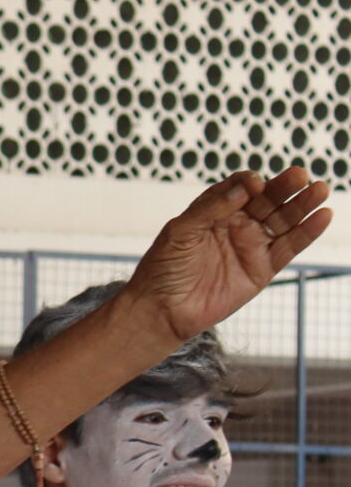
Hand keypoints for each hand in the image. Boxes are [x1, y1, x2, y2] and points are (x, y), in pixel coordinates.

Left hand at [121, 166, 330, 346]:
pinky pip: (289, 246)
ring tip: (319, 190)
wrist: (162, 310)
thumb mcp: (180, 232)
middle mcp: (237, 224)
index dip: (249, 183)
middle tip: (300, 176)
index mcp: (214, 210)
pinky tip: (322, 216)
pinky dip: (307, 232)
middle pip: (268, 199)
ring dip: (302, 205)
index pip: (241, 187)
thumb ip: (210, 208)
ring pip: (283, 220)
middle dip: (284, 187)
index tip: (254, 185)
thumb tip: (245, 187)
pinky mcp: (263, 268)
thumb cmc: (163, 269)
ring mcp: (252, 245)